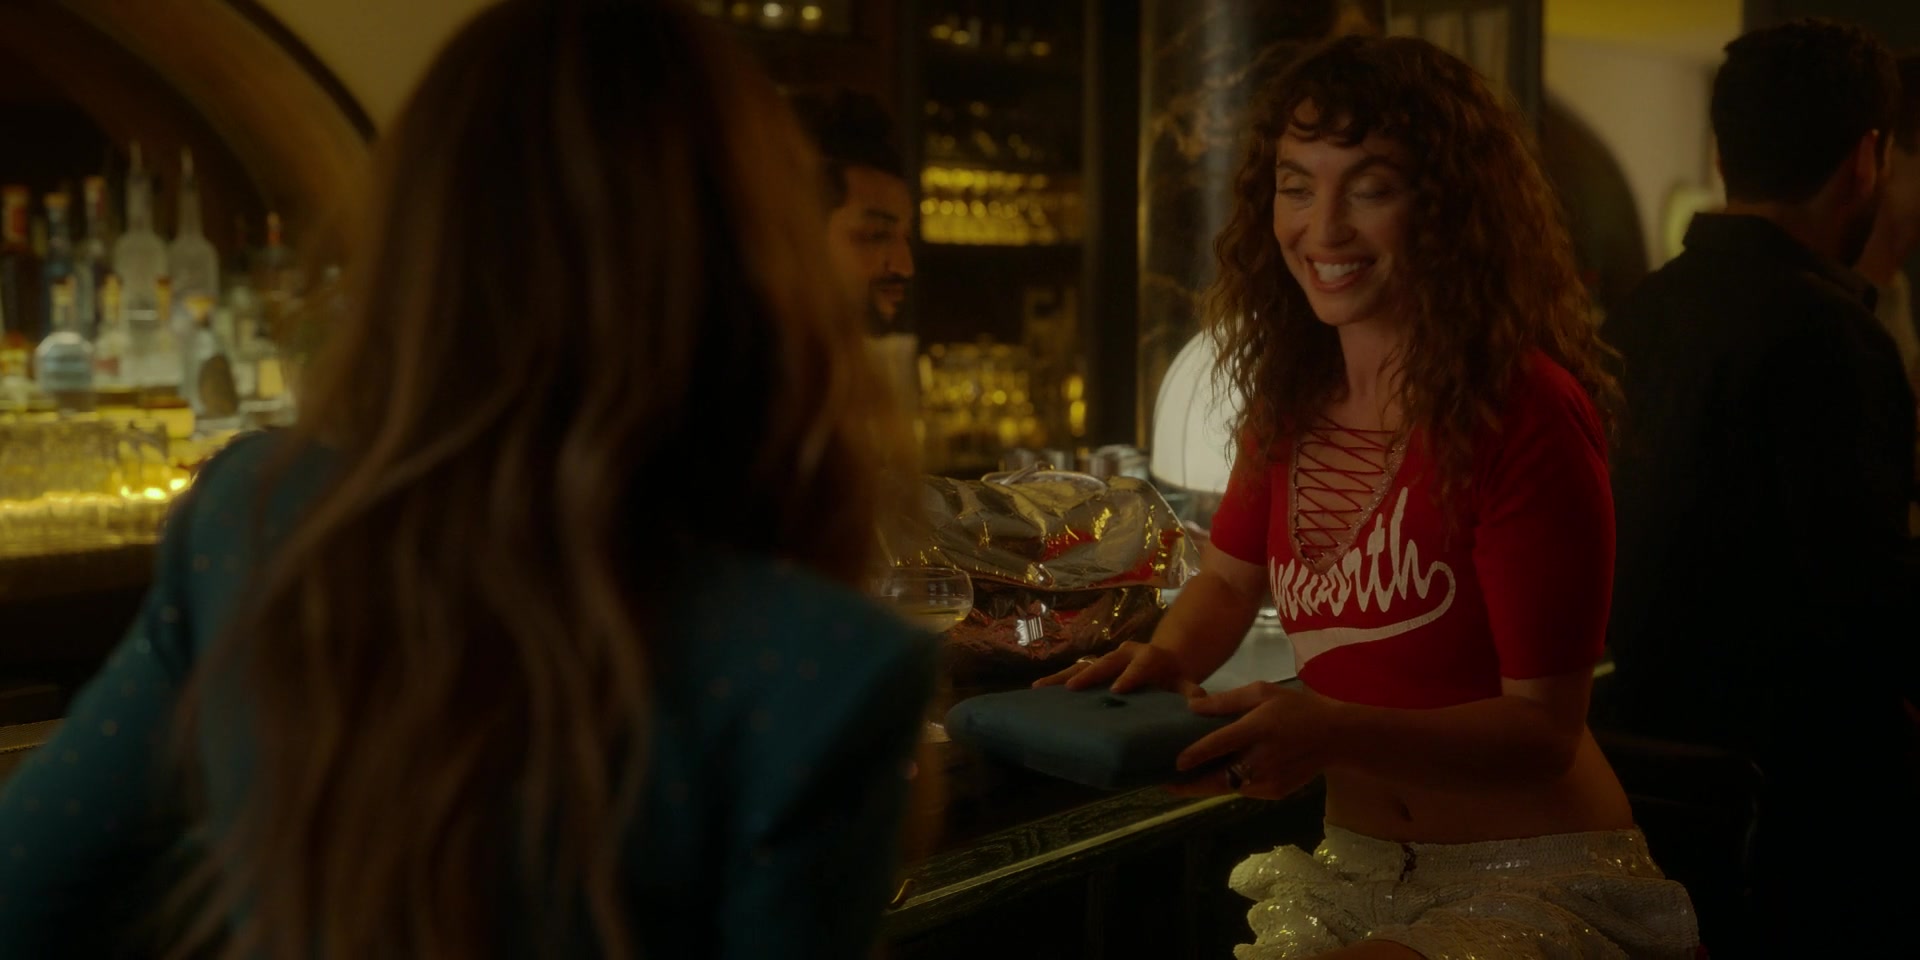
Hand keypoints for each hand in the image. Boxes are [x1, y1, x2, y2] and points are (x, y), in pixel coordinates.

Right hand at [1032, 641, 1199, 694]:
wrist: (1164, 661)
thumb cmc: (1175, 678)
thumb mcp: (1187, 684)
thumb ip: (1191, 693)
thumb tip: (1198, 706)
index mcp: (1148, 657)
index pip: (1139, 666)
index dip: (1130, 676)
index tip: (1119, 690)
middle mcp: (1124, 654)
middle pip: (1105, 663)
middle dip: (1089, 675)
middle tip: (1072, 688)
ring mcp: (1106, 660)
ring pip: (1083, 666)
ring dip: (1062, 678)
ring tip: (1039, 688)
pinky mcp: (1093, 669)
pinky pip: (1074, 674)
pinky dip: (1056, 682)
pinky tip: (1036, 693)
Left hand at [1170, 682, 1335, 799]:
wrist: (1335, 737)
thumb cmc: (1295, 708)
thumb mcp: (1263, 692)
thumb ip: (1227, 700)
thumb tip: (1192, 707)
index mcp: (1258, 729)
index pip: (1220, 744)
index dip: (1196, 755)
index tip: (1174, 764)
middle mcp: (1262, 758)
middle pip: (1219, 779)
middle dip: (1190, 786)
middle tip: (1166, 785)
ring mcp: (1270, 780)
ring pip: (1228, 788)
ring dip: (1206, 787)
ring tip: (1182, 782)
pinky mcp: (1274, 792)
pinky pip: (1243, 790)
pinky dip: (1227, 785)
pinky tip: (1214, 778)